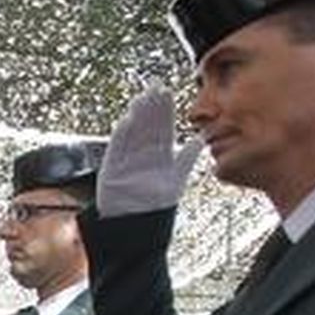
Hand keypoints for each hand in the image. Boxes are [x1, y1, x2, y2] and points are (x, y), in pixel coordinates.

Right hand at [96, 85, 203, 217]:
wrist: (137, 226)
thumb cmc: (158, 206)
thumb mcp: (177, 178)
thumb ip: (187, 157)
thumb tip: (203, 138)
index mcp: (159, 156)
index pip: (162, 128)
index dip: (164, 111)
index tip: (167, 93)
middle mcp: (142, 155)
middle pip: (147, 126)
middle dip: (151, 108)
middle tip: (155, 88)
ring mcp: (126, 160)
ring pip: (132, 133)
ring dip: (137, 116)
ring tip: (142, 98)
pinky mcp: (111, 169)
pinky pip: (117, 149)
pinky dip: (121, 136)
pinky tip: (127, 121)